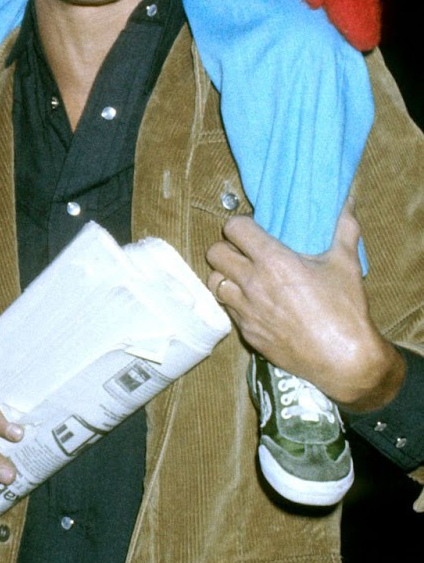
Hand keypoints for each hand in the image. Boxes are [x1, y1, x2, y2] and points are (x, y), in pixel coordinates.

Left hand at [206, 204, 403, 409]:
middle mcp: (253, 283)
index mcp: (274, 261)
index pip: (234, 228)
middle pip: (215, 253)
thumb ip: (344, 229)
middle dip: (226, 247)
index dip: (240, 225)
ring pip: (215, 282)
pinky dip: (235, 302)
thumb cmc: (345, 310)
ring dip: (225, 275)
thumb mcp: (346, 264)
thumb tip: (347, 203)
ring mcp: (247, 310)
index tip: (253, 229)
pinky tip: (253, 301)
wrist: (343, 360)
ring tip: (242, 275)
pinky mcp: (247, 332)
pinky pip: (228, 309)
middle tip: (243, 251)